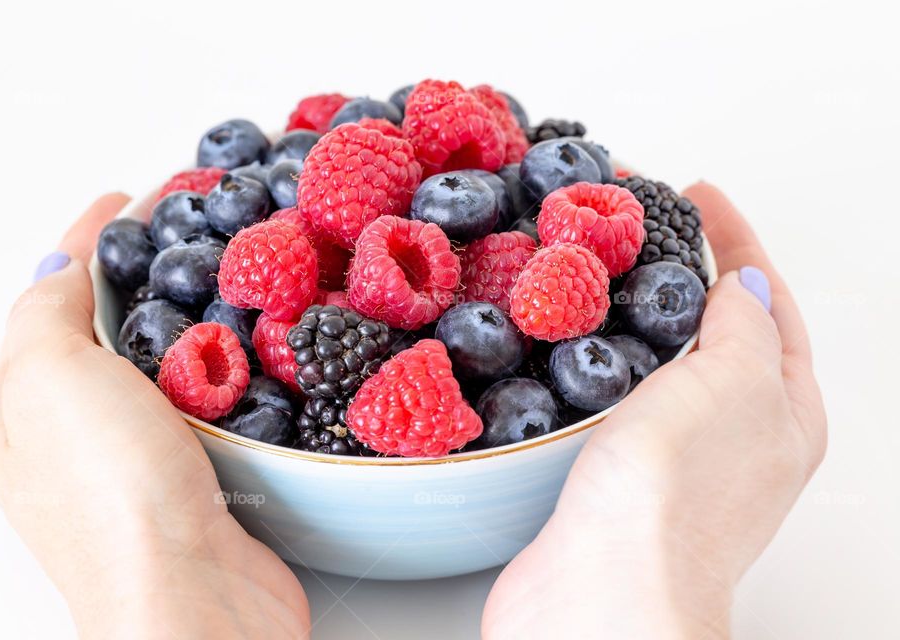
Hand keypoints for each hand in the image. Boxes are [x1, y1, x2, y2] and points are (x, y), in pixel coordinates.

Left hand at [0, 194, 309, 639]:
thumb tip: (63, 267)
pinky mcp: (198, 478)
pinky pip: (210, 401)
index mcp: (15, 412)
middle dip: (144, 275)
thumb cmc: (112, 496)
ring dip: (194, 318)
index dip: (88, 240)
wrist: (193, 597)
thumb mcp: (48, 379)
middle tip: (193, 227)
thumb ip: (45, 312)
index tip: (131, 195)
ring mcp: (138, 461)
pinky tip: (256, 348)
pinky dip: (229, 364)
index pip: (50, 297)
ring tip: (231, 273)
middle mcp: (72, 439)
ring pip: (164, 366)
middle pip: (106, 330)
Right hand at [482, 182, 826, 638]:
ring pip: (661, 365)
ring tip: (608, 269)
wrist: (599, 590)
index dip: (736, 239)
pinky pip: (616, 398)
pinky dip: (599, 360)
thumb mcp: (732, 382)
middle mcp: (738, 438)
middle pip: (720, 331)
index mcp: (785, 413)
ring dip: (637, 315)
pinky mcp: (617, 475)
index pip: (769, 301)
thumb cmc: (673, 497)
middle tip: (650, 222)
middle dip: (688, 272)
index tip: (698, 192)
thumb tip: (744, 283)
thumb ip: (741, 325)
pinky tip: (572, 346)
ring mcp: (675, 457)